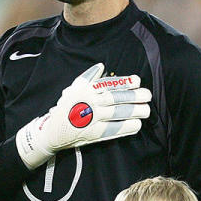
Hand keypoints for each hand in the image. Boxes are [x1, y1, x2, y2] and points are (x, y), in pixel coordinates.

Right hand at [16, 63, 151, 168]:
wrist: (52, 131)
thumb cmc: (66, 108)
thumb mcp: (74, 88)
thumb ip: (89, 77)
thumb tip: (101, 66)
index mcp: (86, 91)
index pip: (109, 85)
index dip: (125, 82)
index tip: (137, 81)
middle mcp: (90, 104)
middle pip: (116, 99)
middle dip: (134, 97)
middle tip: (147, 96)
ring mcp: (92, 120)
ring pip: (118, 114)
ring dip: (134, 112)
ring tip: (146, 110)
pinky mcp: (94, 134)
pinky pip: (114, 130)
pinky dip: (127, 128)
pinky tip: (137, 125)